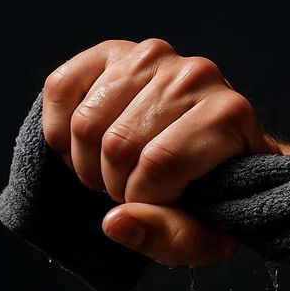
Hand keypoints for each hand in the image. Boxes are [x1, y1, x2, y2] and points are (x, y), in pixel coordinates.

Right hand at [42, 39, 278, 264]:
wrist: (213, 157)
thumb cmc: (214, 200)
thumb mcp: (208, 237)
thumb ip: (171, 238)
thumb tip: (115, 222)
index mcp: (229, 115)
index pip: (160, 163)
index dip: (143, 199)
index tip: (157, 207)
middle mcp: (196, 75)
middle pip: (118, 145)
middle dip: (115, 185)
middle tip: (132, 192)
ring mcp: (153, 57)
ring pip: (86, 123)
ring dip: (87, 164)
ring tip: (114, 173)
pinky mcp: (113, 52)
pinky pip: (60, 90)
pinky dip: (60, 134)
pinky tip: (88, 150)